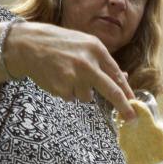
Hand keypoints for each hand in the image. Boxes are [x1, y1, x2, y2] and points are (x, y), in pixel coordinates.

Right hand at [5, 21, 135, 118]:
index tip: (134, 103)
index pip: (116, 74)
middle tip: (131, 119)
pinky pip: (71, 98)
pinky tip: (57, 78)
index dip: (126, 91)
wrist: (28, 45)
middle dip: (123, 107)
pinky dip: (67, 92)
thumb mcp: (84, 45)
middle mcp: (88, 63)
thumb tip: (123, 77)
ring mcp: (75, 77)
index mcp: (95, 49)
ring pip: (87, 96)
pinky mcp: (62, 88)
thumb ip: (103, 62)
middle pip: (111, 90)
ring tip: (66, 75)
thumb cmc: (59, 44)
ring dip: (80, 91)